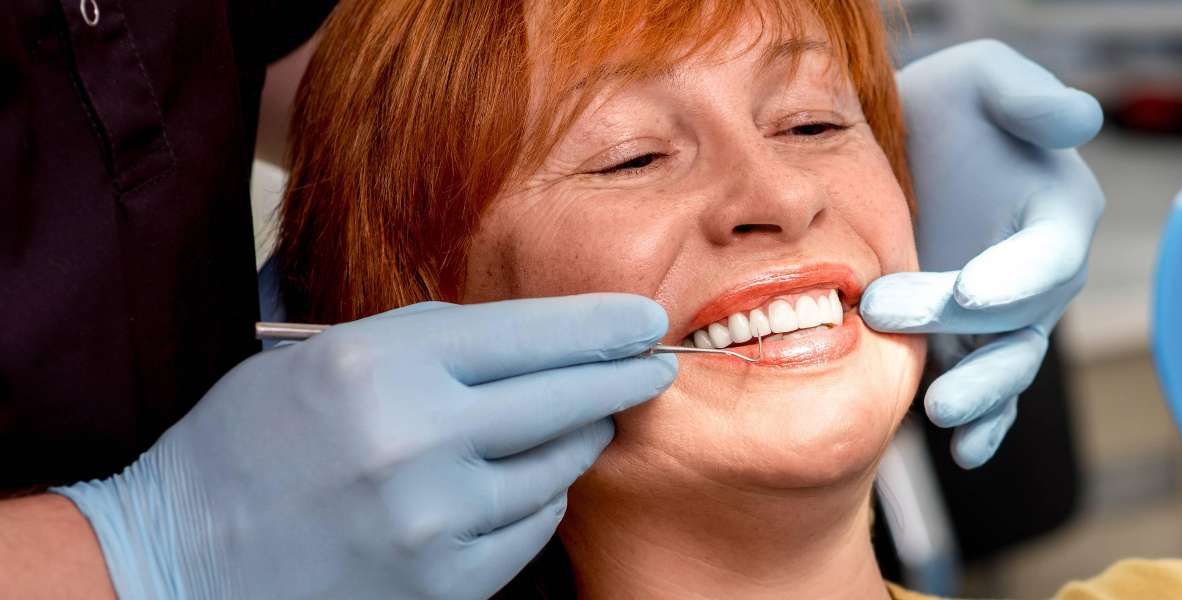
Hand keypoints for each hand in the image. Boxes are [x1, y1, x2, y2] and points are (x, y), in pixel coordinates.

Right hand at [55, 294, 674, 598]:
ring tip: (577, 423)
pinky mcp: (445, 582)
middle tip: (654, 366)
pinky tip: (518, 484)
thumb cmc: (246, 447)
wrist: (176, 561)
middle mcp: (418, 440)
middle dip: (623, 377)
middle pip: (566, 398)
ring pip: (557, 466)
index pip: (531, 334)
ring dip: (576, 440)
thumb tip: (532, 336)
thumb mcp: (320, 360)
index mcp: (381, 366)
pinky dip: (536, 500)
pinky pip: (533, 526)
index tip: (645, 318)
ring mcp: (436, 519)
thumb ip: (425, 342)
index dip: (601, 325)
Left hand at [861, 40, 1103, 467]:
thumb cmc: (951, 105)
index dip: (1017, 276)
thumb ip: (1028, 98)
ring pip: (1009, 367)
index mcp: (1059, 212)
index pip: (1050, 255)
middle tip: (888, 312)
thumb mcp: (984, 78)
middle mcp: (1042, 274)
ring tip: (941, 412)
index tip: (972, 291)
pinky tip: (964, 451)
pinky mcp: (970, 344)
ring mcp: (1008, 317)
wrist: (900, 148)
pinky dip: (985, 427)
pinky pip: (989, 393)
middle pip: (1019, 318)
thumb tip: (1080, 119)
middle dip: (963, 328)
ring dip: (981, 395)